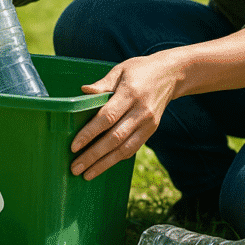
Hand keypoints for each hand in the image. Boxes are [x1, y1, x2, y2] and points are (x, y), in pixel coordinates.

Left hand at [69, 52, 180, 179]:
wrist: (170, 75)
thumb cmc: (140, 70)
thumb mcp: (120, 70)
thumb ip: (102, 84)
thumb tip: (82, 92)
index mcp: (130, 93)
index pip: (107, 117)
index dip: (90, 133)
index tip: (74, 146)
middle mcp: (140, 111)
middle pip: (114, 138)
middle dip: (93, 155)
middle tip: (75, 167)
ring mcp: (148, 123)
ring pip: (124, 149)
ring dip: (104, 164)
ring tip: (86, 174)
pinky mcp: (151, 130)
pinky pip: (132, 148)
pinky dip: (117, 159)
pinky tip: (103, 166)